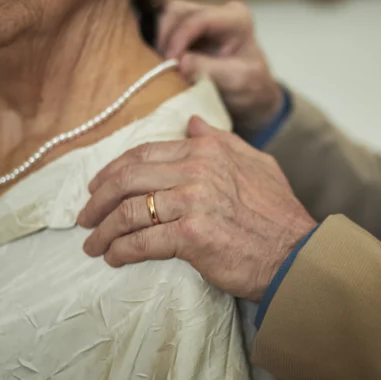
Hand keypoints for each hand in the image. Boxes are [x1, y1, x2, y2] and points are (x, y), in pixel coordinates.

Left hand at [77, 116, 316, 301]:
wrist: (296, 253)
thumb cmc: (278, 212)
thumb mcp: (256, 163)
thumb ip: (221, 140)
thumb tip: (191, 122)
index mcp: (207, 150)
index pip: (144, 154)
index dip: (112, 171)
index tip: (97, 187)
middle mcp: (196, 171)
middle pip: (127, 179)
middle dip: (97, 200)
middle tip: (84, 217)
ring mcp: (192, 203)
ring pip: (129, 212)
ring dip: (103, 231)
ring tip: (93, 245)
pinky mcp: (191, 236)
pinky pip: (141, 241)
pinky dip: (121, 251)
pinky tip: (114, 258)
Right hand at [158, 0, 283, 135]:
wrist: (251, 99)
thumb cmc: (250, 89)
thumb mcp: (236, 82)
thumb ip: (210, 69)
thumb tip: (180, 62)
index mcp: (236, 18)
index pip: (200, 18)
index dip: (181, 37)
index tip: (172, 62)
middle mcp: (216, 12)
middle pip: (177, 11)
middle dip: (166, 38)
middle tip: (162, 66)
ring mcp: (199, 19)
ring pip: (165, 17)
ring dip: (158, 42)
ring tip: (161, 67)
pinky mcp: (185, 31)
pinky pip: (162, 30)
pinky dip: (157, 46)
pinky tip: (160, 65)